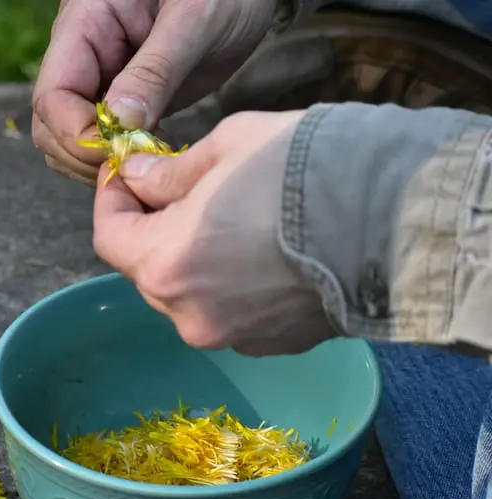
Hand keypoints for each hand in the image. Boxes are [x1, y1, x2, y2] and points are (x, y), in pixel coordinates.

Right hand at [32, 0, 277, 184]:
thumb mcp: (194, 21)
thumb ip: (155, 70)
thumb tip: (118, 122)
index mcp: (84, 25)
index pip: (53, 95)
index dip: (77, 133)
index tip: (120, 152)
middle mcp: (84, 56)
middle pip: (52, 125)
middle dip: (85, 155)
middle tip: (137, 167)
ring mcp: (102, 81)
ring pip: (73, 140)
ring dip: (101, 164)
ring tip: (149, 163)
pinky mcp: (126, 102)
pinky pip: (105, 142)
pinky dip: (123, 160)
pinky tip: (157, 157)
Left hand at [93, 110, 336, 354]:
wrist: (394, 219)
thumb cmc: (303, 170)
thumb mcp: (225, 147)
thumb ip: (169, 172)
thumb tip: (137, 178)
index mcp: (166, 264)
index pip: (108, 238)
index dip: (111, 201)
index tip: (127, 174)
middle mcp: (189, 315)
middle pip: (147, 269)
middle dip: (152, 228)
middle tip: (176, 187)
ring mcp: (233, 337)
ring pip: (190, 294)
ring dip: (193, 258)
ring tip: (226, 218)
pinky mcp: (273, 346)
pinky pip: (230, 311)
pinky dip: (230, 283)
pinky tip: (262, 250)